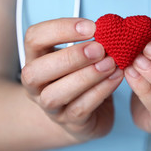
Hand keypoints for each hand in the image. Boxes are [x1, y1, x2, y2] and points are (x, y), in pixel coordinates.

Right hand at [21, 18, 123, 142]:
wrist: (87, 114)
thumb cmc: (84, 77)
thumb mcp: (83, 57)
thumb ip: (92, 43)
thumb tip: (112, 28)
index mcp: (37, 59)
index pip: (34, 38)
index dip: (60, 29)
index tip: (91, 27)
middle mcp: (36, 85)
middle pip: (35, 71)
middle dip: (70, 57)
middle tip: (99, 48)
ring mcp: (50, 107)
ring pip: (55, 94)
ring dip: (85, 76)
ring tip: (110, 64)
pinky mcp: (70, 123)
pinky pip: (80, 108)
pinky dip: (100, 91)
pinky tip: (116, 77)